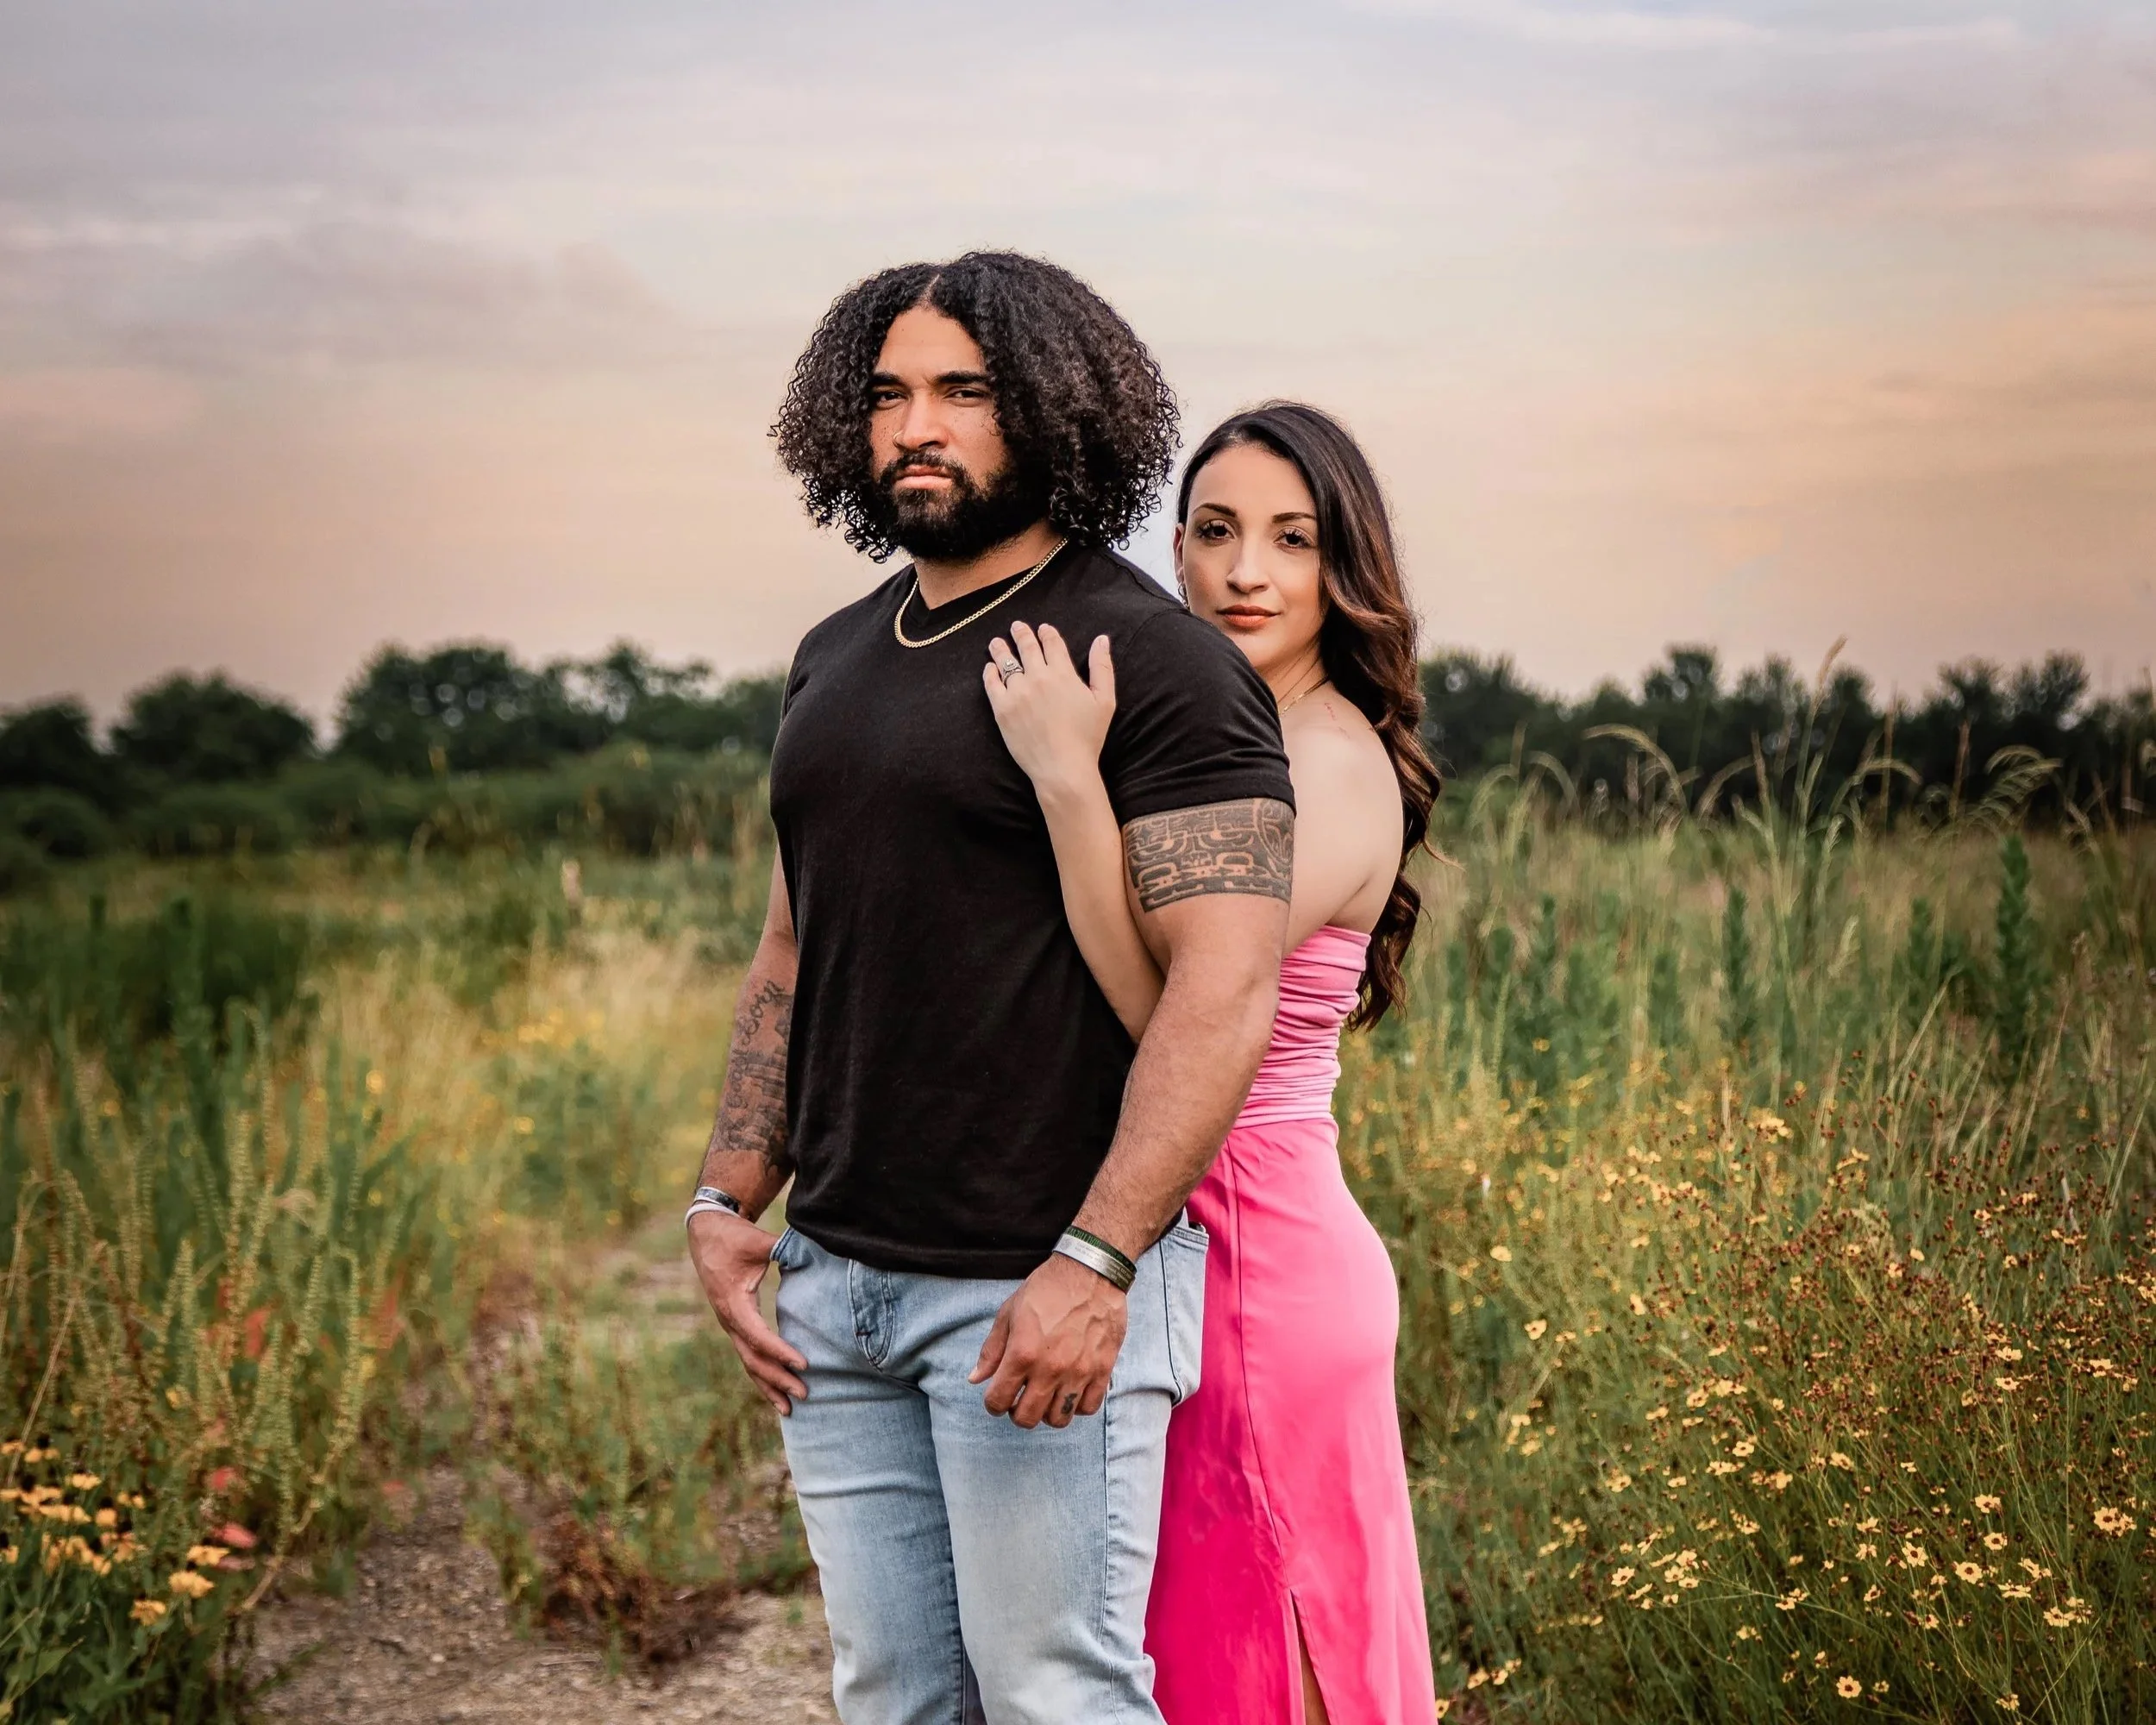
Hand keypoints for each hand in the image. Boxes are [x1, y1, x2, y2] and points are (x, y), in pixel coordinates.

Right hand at [688, 1209, 807, 1414]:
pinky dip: (762, 1375)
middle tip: (805, 1393)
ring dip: (768, 1386)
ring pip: (748, 1363)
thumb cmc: (733, 1237)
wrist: (707, 1233)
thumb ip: (780, 1247)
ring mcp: (729, 1325)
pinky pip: (747, 1355)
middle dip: (778, 1378)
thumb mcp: (756, 1241)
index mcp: (733, 1303)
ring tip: (790, 1409)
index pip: (757, 1335)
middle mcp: (728, 1320)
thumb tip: (806, 1248)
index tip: (804, 1364)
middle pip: (753, 1358)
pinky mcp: (734, 1324)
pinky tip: (776, 1392)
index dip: (779, 1352)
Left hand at [968, 1252, 1126, 1428]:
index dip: (992, 1404)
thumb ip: (992, 1350)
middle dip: (1017, 1413)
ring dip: (1047, 1413)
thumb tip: (975, 1378)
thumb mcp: (1009, 1312)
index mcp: (1022, 1353)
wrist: (1090, 1271)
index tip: (997, 1398)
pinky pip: (1088, 1408)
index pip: (998, 1401)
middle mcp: (1050, 1368)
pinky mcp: (1102, 1370)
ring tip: (1046, 1396)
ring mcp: (1078, 1371)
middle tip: (1020, 1398)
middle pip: (1027, 1418)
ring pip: (1059, 1419)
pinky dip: (1076, 1406)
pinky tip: (1069, 1391)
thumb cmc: (1046, 1288)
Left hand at [982, 622, 1114, 800]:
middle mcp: (1038, 677)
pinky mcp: (1002, 709)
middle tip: (1016, 626)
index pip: (1052, 644)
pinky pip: (992, 684)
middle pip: (1027, 648)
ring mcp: (1017, 692)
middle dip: (1021, 634)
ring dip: (1001, 649)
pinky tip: (989, 668)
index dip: (1046, 633)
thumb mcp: (1105, 700)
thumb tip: (1102, 639)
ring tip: (996, 642)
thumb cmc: (1087, 737)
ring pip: (1006, 662)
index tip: (1042, 628)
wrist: (1062, 767)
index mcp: (1063, 673)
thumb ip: (1102, 667)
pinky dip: (990, 672)